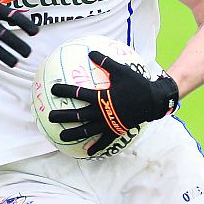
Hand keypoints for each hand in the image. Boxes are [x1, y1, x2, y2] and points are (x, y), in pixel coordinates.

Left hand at [48, 51, 178, 155]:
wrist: (154, 101)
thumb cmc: (137, 84)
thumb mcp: (121, 70)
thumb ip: (105, 61)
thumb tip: (91, 51)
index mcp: (101, 97)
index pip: (77, 93)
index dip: (64, 90)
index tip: (52, 89)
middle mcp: (101, 112)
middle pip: (77, 115)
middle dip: (62, 116)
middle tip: (49, 116)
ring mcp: (108, 123)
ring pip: (86, 130)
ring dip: (73, 134)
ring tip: (61, 137)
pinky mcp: (115, 130)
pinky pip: (104, 140)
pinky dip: (96, 146)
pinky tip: (88, 152)